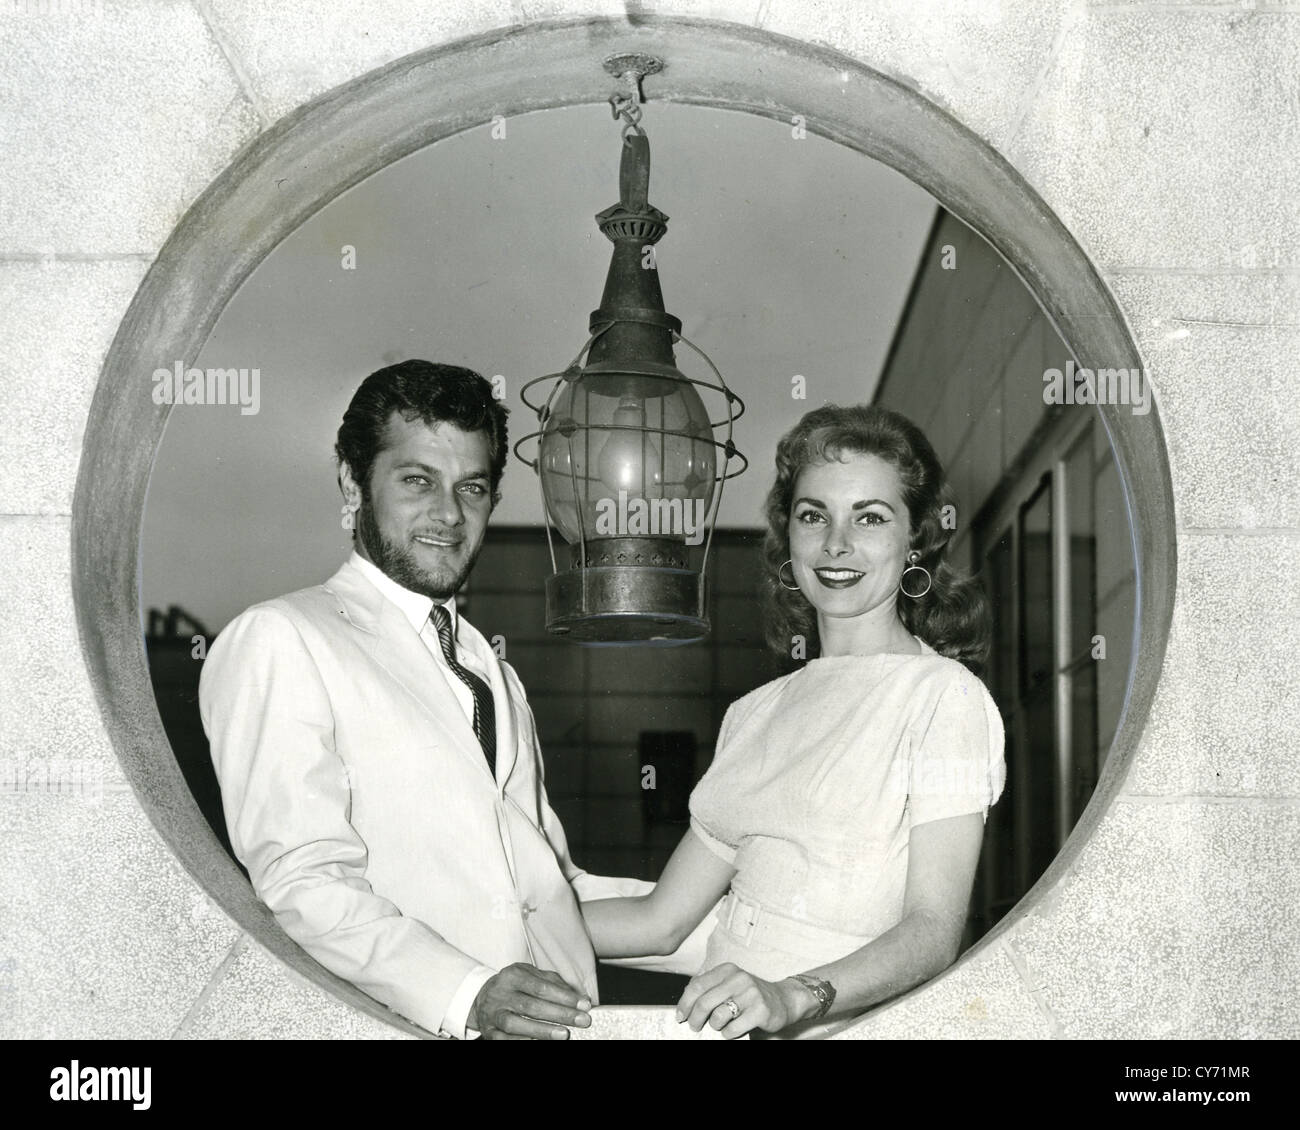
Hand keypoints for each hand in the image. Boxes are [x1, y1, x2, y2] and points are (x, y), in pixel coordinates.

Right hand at [470, 963, 592, 1040]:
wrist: (483, 996)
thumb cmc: (516, 986)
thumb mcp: (532, 976)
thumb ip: (555, 984)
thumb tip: (580, 998)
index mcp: (513, 975)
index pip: (542, 987)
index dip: (564, 997)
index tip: (584, 1005)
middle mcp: (501, 993)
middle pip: (531, 1006)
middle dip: (559, 1014)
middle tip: (582, 1021)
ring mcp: (493, 1014)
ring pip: (516, 1024)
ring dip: (541, 1031)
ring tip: (563, 1034)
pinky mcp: (489, 1032)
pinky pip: (505, 1040)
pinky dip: (523, 1042)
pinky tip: (540, 1043)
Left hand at [674, 963, 813, 1038]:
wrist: (783, 1000)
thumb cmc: (750, 995)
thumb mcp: (730, 984)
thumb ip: (710, 989)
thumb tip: (685, 1004)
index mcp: (727, 970)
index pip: (697, 985)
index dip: (685, 1003)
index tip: (680, 1016)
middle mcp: (738, 978)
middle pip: (704, 1002)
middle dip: (695, 1019)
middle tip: (694, 1027)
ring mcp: (750, 994)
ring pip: (718, 1016)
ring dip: (714, 1026)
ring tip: (719, 1026)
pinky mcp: (760, 1011)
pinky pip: (733, 1029)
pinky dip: (728, 1034)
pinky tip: (733, 1030)